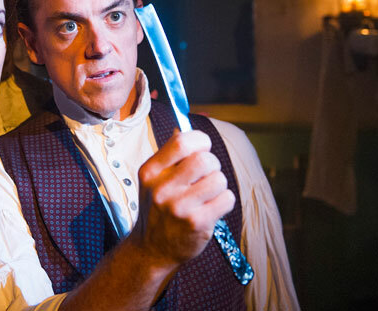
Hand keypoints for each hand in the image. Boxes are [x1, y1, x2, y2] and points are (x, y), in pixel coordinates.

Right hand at [129, 129, 234, 267]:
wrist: (151, 249)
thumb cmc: (157, 209)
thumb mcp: (152, 180)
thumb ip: (168, 156)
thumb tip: (183, 127)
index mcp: (150, 172)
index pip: (182, 142)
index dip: (200, 141)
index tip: (203, 148)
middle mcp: (162, 189)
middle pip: (205, 160)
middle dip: (212, 164)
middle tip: (207, 175)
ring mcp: (180, 208)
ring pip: (219, 179)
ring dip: (219, 185)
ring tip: (207, 195)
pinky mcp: (197, 223)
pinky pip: (226, 199)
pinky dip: (224, 201)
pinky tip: (211, 208)